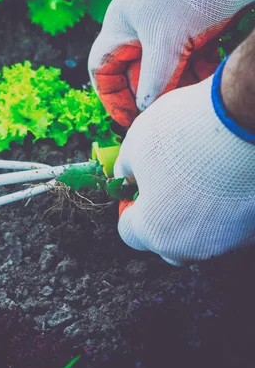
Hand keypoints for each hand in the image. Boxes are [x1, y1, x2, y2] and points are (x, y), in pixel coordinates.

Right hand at [88, 0, 254, 126]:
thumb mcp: (168, 40)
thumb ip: (154, 79)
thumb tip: (144, 111)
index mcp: (122, 26)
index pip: (104, 69)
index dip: (112, 97)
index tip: (129, 121)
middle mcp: (142, 27)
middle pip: (139, 72)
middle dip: (153, 94)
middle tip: (166, 115)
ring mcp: (171, 26)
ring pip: (168, 68)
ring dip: (179, 86)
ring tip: (191, 101)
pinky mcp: (198, 25)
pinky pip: (191, 57)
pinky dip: (198, 72)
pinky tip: (209, 80)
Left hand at [112, 56, 254, 265]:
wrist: (243, 120)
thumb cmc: (181, 134)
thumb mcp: (135, 145)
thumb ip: (125, 170)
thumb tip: (127, 178)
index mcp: (154, 232)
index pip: (129, 232)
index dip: (129, 207)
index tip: (137, 186)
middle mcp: (191, 247)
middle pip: (165, 243)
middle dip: (160, 219)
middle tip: (165, 184)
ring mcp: (227, 241)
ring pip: (201, 237)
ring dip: (194, 216)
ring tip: (200, 177)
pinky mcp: (253, 229)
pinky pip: (231, 226)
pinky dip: (225, 210)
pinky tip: (226, 180)